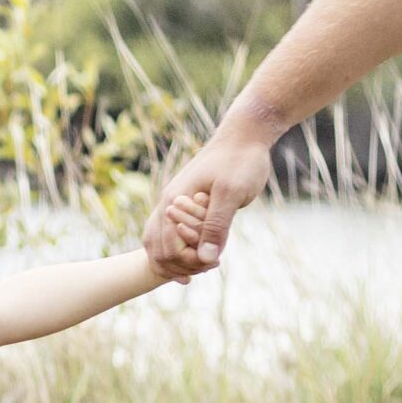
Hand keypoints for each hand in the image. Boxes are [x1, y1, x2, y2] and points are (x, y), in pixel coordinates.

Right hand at [144, 124, 272, 278]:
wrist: (244, 135)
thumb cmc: (241, 161)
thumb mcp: (232, 194)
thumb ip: (217, 225)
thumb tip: (205, 258)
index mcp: (174, 201)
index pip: (166, 247)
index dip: (188, 261)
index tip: (214, 263)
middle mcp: (167, 203)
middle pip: (156, 247)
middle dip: (179, 264)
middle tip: (209, 267)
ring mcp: (173, 202)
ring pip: (158, 241)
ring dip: (176, 259)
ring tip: (201, 267)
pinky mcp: (184, 202)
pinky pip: (170, 231)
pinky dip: (179, 247)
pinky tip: (196, 253)